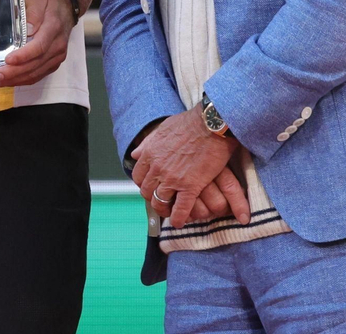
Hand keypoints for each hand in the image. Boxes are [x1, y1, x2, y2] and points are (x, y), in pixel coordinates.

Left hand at [0, 0, 73, 88]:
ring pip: (36, 73)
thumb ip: (32, 13)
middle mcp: (57, 46)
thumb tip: (28, 30)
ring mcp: (57, 56)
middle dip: (13, 74)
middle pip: (35, 64)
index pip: (39, 47)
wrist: (64, 7)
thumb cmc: (46, 3)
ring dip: (16, 80)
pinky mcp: (53, 63)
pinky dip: (23, 80)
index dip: (23, 56)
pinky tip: (9, 81)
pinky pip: (38, 75)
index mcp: (53, 28)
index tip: (8, 60)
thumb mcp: (37, 0)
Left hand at [130, 104, 249, 228]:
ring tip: (168, 213)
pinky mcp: (190, 186)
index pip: (138, 176)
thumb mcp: (162, 130)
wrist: (210, 125)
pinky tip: (179, 222)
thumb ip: (147, 143)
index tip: (150, 187)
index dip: (144, 184)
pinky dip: (178, 218)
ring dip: (163, 210)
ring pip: (161, 202)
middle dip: (152, 198)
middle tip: (160, 202)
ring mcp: (172, 179)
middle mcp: (157, 168)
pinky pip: (180, 209)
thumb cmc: (189, 124)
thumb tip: (136, 153)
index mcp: (149, 154)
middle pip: (147, 191)